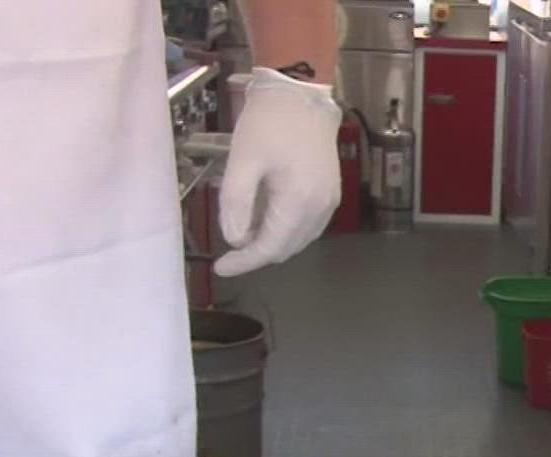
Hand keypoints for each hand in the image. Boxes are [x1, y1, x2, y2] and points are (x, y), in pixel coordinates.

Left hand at [214, 68, 342, 277]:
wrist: (301, 93)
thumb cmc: (269, 122)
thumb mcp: (241, 161)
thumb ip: (234, 204)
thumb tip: (234, 238)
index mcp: (299, 202)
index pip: (269, 247)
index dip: (244, 262)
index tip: (220, 267)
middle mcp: (320, 208)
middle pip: (285, 249)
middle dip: (256, 253)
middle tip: (228, 249)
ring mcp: (329, 202)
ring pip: (297, 241)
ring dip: (271, 242)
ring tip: (244, 231)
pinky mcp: (330, 193)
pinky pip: (307, 226)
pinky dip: (285, 230)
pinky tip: (266, 218)